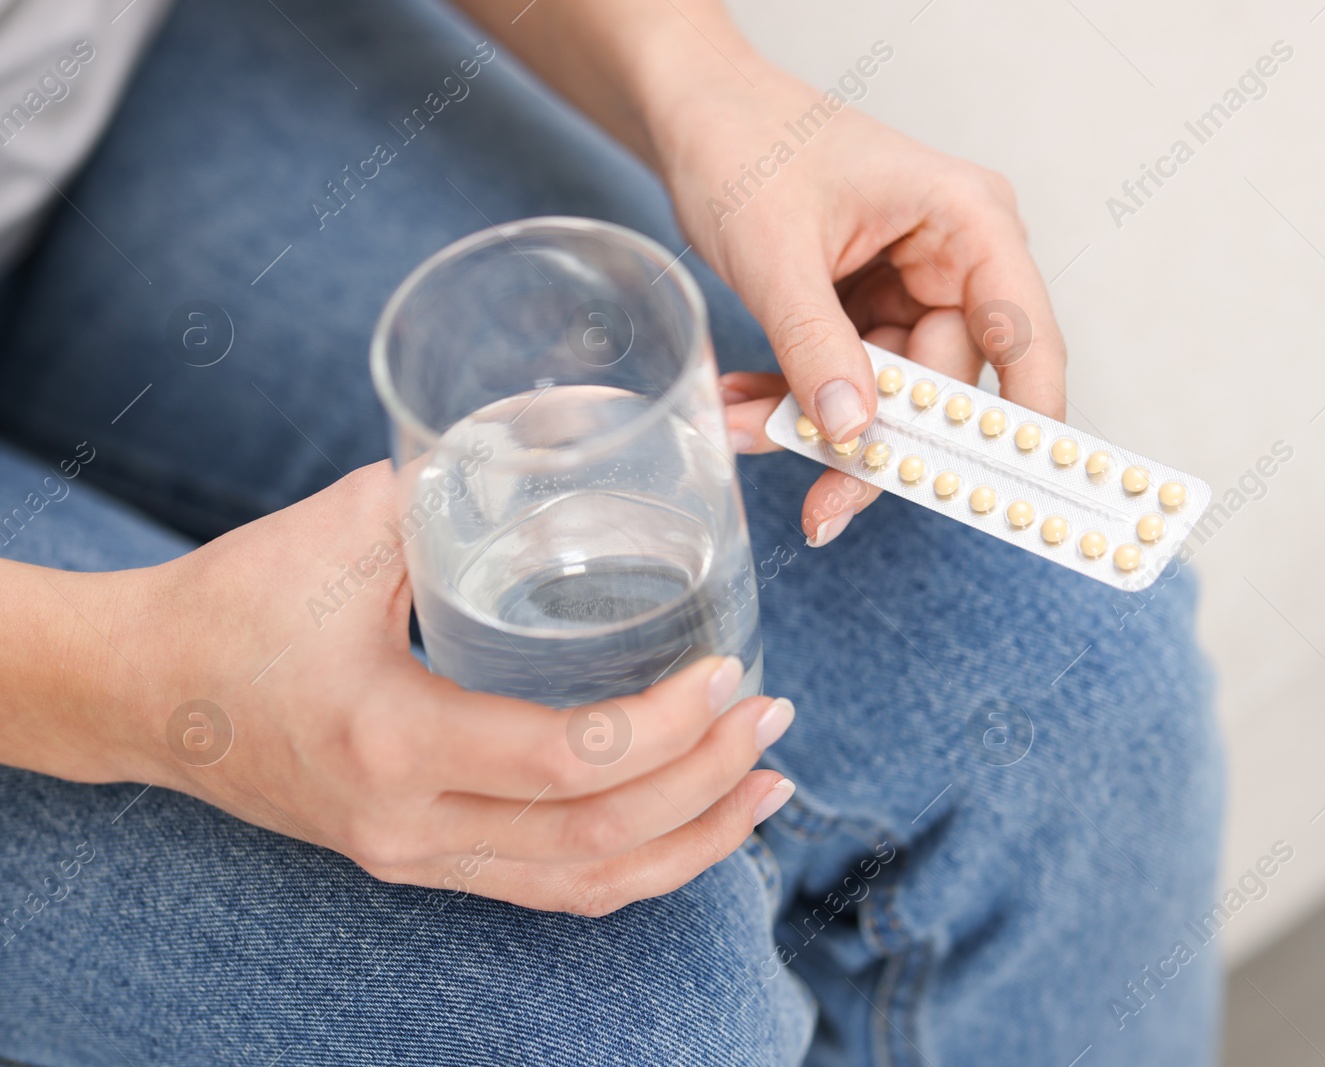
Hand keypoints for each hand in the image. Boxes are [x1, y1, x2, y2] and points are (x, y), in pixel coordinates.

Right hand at [61, 464, 795, 915]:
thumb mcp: (341, 527)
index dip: (670, 727)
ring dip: (690, 843)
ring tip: (766, 787)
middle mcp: (408, 823)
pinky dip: (633, 867)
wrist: (145, 694)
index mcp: (392, 737)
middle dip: (707, 784)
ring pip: (582, 883)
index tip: (732, 674)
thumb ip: (453, 485)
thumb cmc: (234, 603)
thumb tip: (563, 436)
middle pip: (596, 837)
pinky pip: (546, 888)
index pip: (569, 760)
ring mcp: (413, 857)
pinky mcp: (419, 860)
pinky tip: (688, 828)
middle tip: (773, 719)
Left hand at [657, 67, 1068, 545]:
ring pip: (888, 396)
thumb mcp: (777, 251)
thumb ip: (815, 343)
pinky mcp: (869, 310)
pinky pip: (848, 380)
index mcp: (968, 222)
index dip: (1023, 423)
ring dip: (816, 422)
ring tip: (744, 423)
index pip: (1024, 337)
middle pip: (946, 387)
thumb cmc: (747, 140)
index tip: (999, 490)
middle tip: (822, 503)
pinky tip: (746, 404)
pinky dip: (796, 399)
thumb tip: (853, 431)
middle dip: (874, 442)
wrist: (694, 114)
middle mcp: (956, 259)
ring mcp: (913, 288)